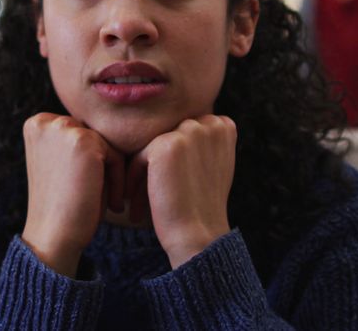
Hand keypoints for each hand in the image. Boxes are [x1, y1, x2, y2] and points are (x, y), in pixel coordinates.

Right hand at [21, 113, 125, 277]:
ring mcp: (63, 128)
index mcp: (36, 124)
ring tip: (109, 200)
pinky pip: (116, 155)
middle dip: (101, 164)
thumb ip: (74, 143)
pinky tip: (112, 204)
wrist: (52, 237)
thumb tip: (113, 126)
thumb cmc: (61, 206)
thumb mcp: (60, 165)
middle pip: (93, 134)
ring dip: (112, 173)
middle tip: (103, 196)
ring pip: (106, 144)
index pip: (79, 131)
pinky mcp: (83, 141)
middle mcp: (45, 122)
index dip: (89, 161)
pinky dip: (118, 180)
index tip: (88, 187)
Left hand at [126, 115, 236, 267]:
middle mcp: (210, 123)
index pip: (185, 131)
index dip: (174, 159)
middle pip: (168, 137)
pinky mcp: (166, 144)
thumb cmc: (204, 206)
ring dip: (143, 175)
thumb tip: (179, 128)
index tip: (171, 184)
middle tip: (151, 195)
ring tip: (138, 202)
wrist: (200, 234)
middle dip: (156, 166)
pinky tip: (134, 206)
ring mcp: (189, 131)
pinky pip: (139, 159)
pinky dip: (134, 181)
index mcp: (224, 125)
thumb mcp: (213, 164)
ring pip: (152, 148)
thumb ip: (202, 141)